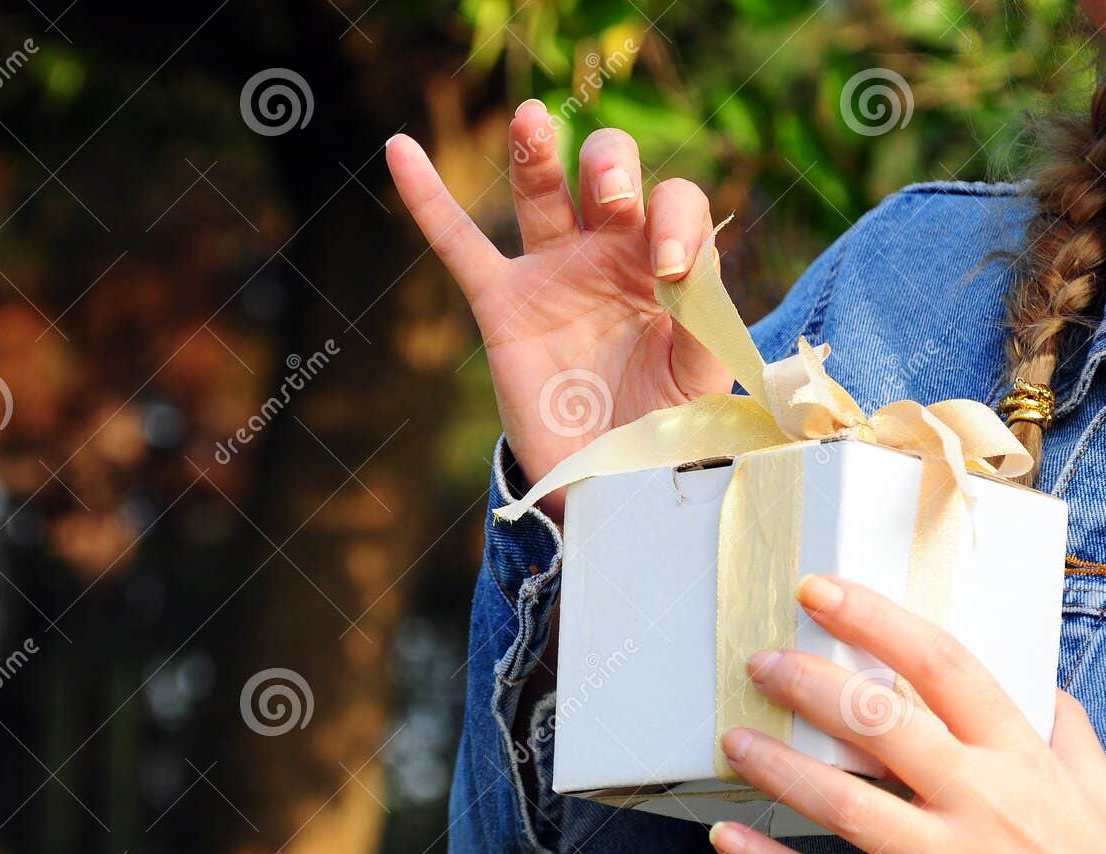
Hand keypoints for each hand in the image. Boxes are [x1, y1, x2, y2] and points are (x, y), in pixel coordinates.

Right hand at [385, 103, 730, 517]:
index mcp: (666, 263)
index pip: (675, 205)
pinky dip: (429, 199)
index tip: (669, 267)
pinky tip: (402, 151)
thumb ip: (704, 322)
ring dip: (538, 151)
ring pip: (541, 191)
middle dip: (612, 168)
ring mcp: (552, 274)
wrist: (608, 483)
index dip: (675, 220)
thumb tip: (690, 267)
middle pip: (609, 175)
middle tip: (614, 197)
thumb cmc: (663, 426)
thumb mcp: (700, 378)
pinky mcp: (502, 305)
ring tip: (532, 119)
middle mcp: (610, 254)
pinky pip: (459, 245)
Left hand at [709, 574, 1105, 853]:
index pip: (943, 664)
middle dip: (809, 685)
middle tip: (760, 663)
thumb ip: (1061, 726)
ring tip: (734, 739)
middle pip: (880, 724)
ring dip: (777, 768)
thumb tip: (1034, 679)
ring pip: (845, 804)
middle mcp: (984, 801)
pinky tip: (729, 839)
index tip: (822, 589)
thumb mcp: (1098, 786)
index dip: (877, 619)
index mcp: (1020, 754)